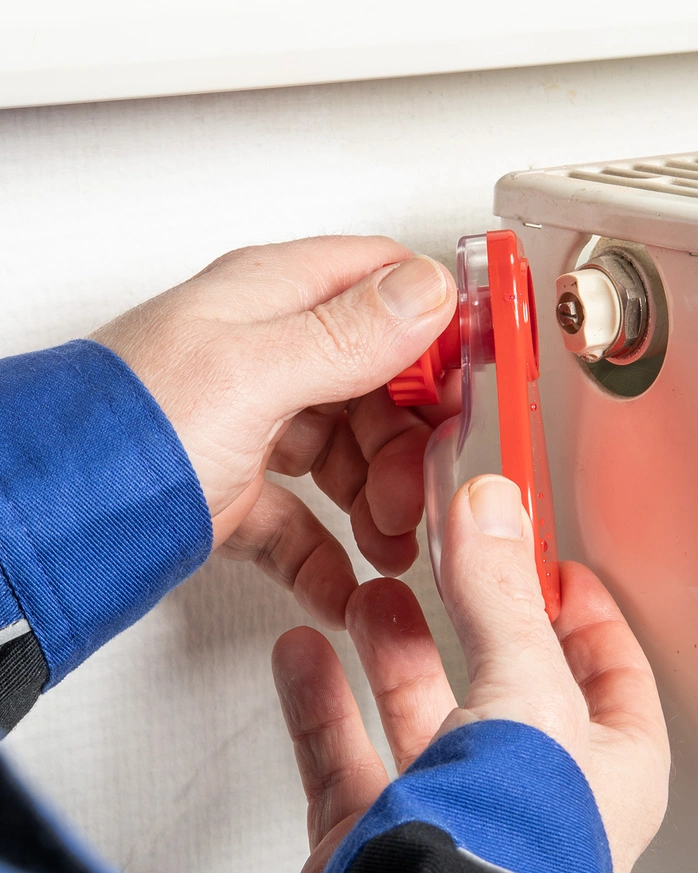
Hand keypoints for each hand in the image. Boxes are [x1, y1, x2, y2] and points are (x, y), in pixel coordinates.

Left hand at [94, 237, 457, 625]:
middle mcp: (266, 356)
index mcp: (271, 301)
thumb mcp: (251, 372)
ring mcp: (252, 423)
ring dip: (379, 506)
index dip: (438, 332)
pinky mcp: (234, 489)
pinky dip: (327, 555)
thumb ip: (348, 333)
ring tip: (386, 547)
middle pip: (378, 385)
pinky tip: (340, 583)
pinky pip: (303, 520)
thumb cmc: (124, 434)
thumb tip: (429, 292)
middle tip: (413, 494)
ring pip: (349, 454)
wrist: (47, 529)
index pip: (385, 288)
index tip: (473, 388)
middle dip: (408, 444)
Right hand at [271, 474, 669, 872]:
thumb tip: (492, 512)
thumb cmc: (512, 864)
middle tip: (444, 559)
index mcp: (602, 767)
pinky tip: (303, 655)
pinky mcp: (373, 839)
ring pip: (418, 712)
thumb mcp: (525, 696)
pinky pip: (341, 754)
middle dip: (469, 614)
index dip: (582, 610)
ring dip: (389, 648)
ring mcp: (449, 815)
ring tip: (370, 598)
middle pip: (501, 681)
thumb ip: (501, 598)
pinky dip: (319, 701)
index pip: (608, 670)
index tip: (548, 559)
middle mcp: (528, 793)